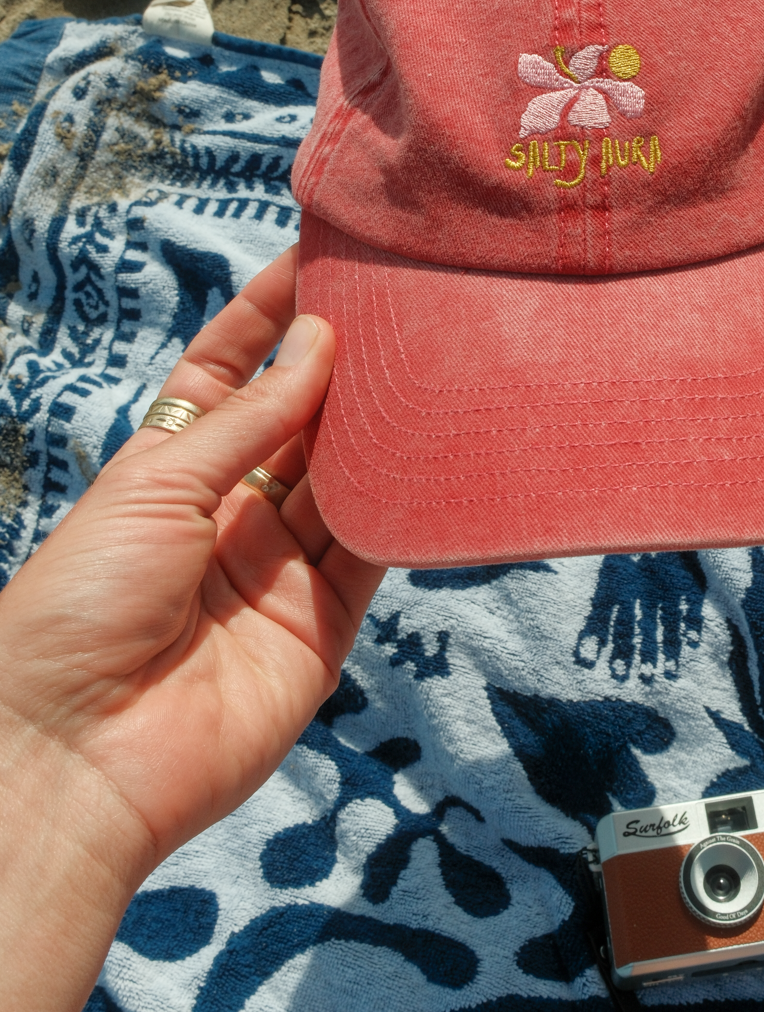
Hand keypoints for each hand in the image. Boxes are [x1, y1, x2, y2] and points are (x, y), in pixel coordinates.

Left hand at [0, 245, 383, 1011]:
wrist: (79, 752)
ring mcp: (280, 567)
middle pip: (300, 421)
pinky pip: (374, 551)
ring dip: (383, 426)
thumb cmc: (85, 601)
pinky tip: (436, 451)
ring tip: (433, 358)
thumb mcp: (157, 486)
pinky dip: (404, 505)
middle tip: (402, 302)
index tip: (319, 259)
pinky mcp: (324, 624)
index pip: (229, 373)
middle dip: (343, 364)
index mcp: (169, 468)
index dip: (269, 318)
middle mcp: (230, 510)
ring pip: (345, 480)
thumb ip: (250, 419)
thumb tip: (320, 340)